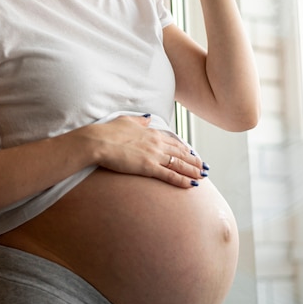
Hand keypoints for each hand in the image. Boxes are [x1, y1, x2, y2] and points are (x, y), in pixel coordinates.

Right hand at [84, 115, 206, 188]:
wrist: (98, 141)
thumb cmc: (108, 132)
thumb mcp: (126, 120)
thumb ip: (139, 121)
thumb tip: (148, 119)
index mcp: (151, 132)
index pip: (173, 142)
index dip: (185, 149)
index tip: (192, 154)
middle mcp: (156, 143)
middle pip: (181, 153)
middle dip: (194, 162)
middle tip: (204, 168)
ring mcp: (154, 155)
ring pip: (180, 164)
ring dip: (193, 171)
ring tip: (202, 177)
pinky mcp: (148, 167)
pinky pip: (170, 175)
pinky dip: (182, 180)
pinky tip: (191, 185)